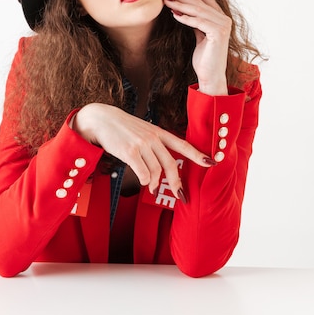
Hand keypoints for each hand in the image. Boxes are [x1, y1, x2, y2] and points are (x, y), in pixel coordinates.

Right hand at [71, 103, 214, 198]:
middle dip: (177, 183)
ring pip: (156, 171)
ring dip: (154, 184)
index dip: (198, 154)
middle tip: (180, 195)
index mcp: (158, 132)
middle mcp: (153, 137)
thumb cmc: (121, 128)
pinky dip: (144, 181)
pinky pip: (142, 173)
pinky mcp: (130, 152)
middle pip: (171, 164)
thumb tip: (159, 170)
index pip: (182, 144)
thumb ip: (153, 145)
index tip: (212, 161)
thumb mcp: (142, 131)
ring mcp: (142, 144)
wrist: (101, 119)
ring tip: (150, 187)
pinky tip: (142, 182)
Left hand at [162, 0, 230, 95]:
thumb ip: (197, 22)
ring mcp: (223, 26)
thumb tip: (183, 9)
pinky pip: (198, 22)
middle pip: (199, 2)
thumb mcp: (199, 35)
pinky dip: (185, 18)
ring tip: (166, 0)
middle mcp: (224, 19)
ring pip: (198, 10)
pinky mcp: (218, 34)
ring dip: (180, 4)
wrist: (210, 76)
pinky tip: (174, 14)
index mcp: (221, 18)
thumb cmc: (204, 58)